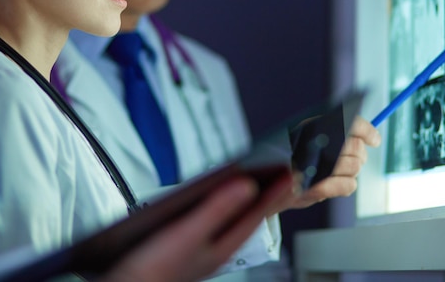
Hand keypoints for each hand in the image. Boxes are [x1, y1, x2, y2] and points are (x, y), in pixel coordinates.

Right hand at [99, 172, 293, 281]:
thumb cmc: (153, 271)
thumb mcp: (188, 233)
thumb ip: (217, 208)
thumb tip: (247, 185)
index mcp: (222, 246)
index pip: (256, 214)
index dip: (274, 192)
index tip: (290, 172)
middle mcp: (215, 247)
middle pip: (246, 216)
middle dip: (265, 195)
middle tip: (282, 175)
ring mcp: (201, 247)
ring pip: (231, 219)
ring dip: (243, 199)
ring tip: (257, 183)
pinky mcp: (185, 245)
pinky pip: (213, 221)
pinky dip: (221, 205)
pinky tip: (216, 200)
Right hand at [276, 116, 380, 211]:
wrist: (267, 184)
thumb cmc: (290, 159)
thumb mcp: (306, 136)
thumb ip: (333, 132)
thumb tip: (368, 137)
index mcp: (311, 126)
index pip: (349, 123)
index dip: (367, 131)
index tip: (374, 139)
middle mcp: (312, 142)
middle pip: (356, 147)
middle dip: (359, 154)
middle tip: (351, 158)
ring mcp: (314, 166)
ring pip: (355, 166)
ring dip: (350, 170)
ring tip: (336, 171)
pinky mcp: (315, 188)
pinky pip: (349, 185)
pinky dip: (346, 185)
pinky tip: (335, 183)